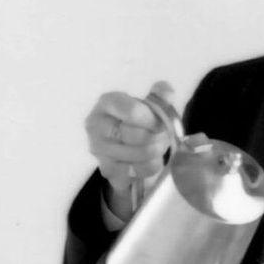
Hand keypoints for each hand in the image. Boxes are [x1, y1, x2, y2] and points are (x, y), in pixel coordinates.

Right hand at [85, 79, 180, 217]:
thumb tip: (166, 92)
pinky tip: (150, 161)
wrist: (125, 147)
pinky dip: (149, 168)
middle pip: (135, 135)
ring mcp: (99, 150)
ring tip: (158, 147)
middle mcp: (96, 125)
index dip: (153, 119)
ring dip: (155, 153)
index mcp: (107, 103)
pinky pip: (136, 172)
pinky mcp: (106, 169)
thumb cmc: (137, 122)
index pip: (132, 111)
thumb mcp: (149, 105)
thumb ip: (160, 96)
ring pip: (138, 155)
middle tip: (164, 137)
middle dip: (156, 138)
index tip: (162, 123)